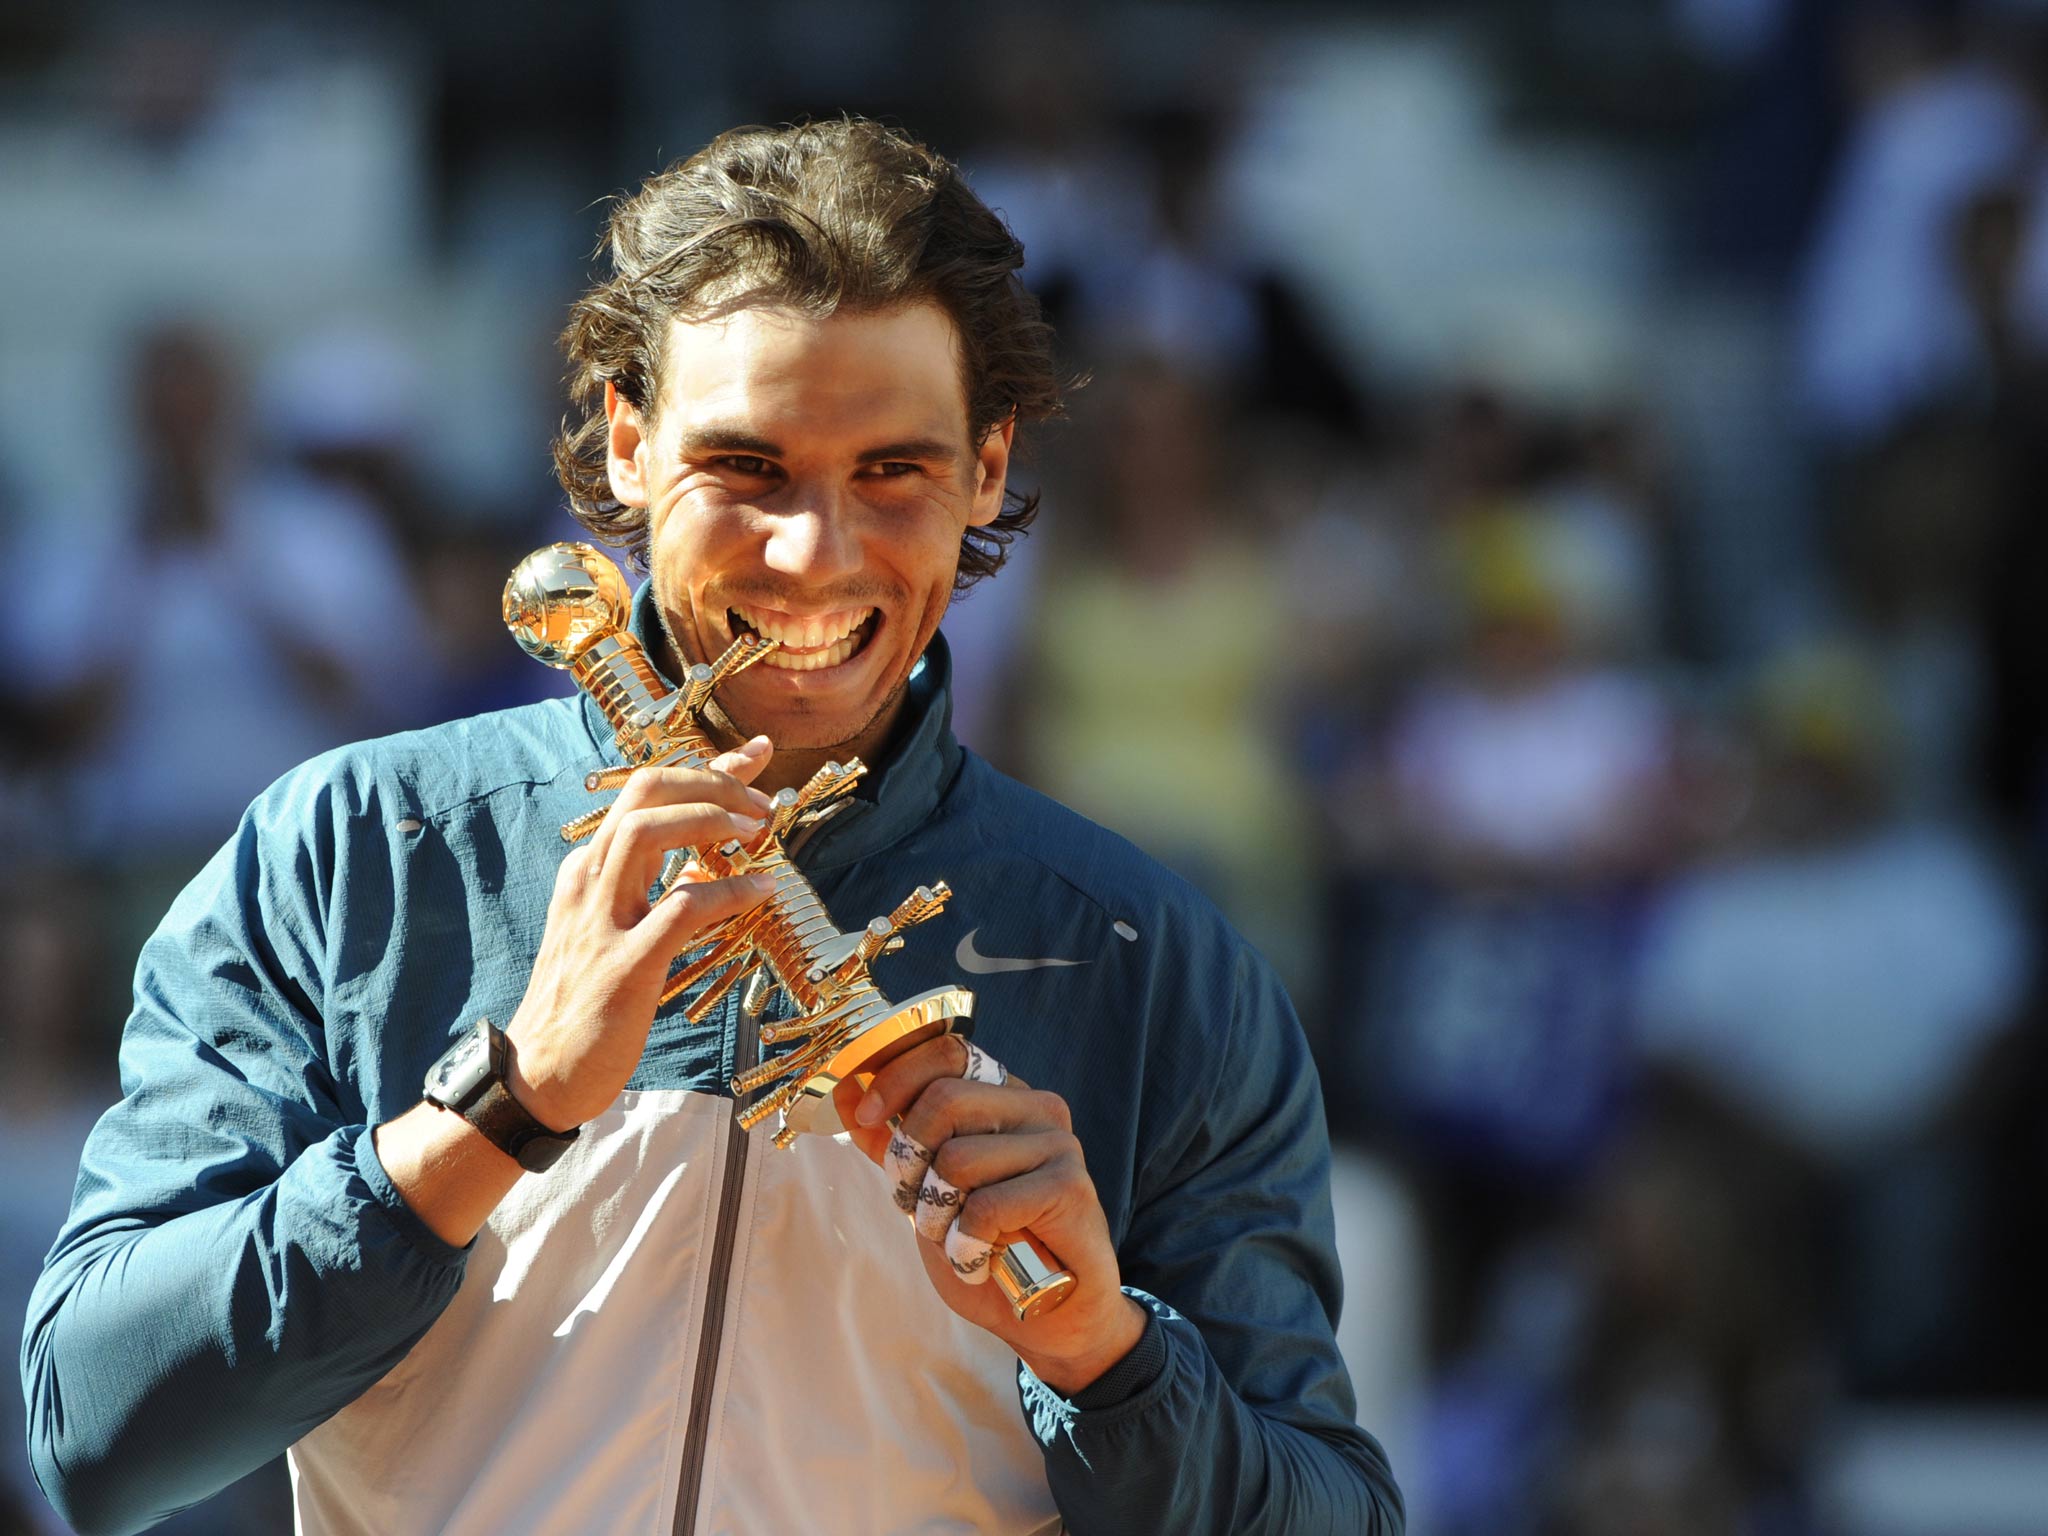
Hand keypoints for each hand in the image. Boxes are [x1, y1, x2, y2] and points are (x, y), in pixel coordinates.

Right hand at [504, 739, 779, 1130]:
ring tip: (757, 832)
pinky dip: (726, 892)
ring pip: (647, 832)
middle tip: (762, 805)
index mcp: (589, 869)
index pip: (647, 794)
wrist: (538, 1075)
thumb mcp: (614, 931)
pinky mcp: (623, 965)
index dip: (708, 767)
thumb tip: (705, 866)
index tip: (758, 752)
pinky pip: (679, 908)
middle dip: (710, 781)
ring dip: (711, 820)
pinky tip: (760, 892)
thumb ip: (655, 892)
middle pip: (644, 792)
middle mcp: (588, 881)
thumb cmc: (586, 1004)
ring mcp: (601, 920)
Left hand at [832, 1035, 1146, 1394]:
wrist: (1050, 1317)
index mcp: (1002, 1097)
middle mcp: (1035, 1108)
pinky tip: (982, 1261)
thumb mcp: (926, 1191)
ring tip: (958, 1241)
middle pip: (944, 1099)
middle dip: (908, 1159)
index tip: (865, 1116)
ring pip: (958, 1159)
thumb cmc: (991, 1249)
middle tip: (915, 1204)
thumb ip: (892, 1143)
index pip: (948, 1051)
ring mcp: (1057, 1144)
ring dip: (937, 1216)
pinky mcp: (1069, 1186)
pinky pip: (986, 1206)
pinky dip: (967, 1244)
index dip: (896, 1077)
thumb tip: (845, 1092)